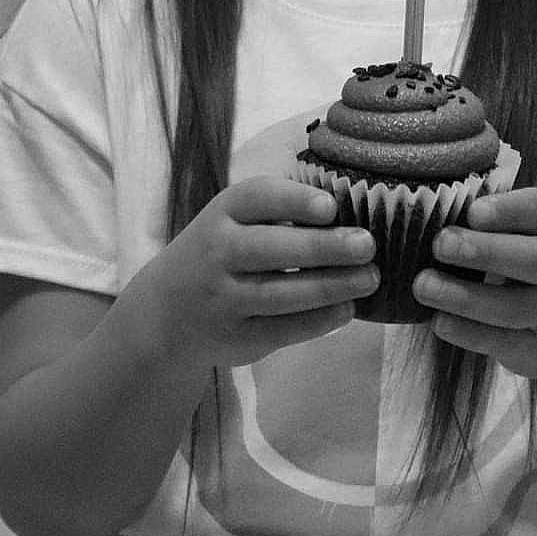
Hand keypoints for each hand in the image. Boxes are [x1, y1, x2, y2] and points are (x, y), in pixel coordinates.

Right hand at [130, 177, 376, 370]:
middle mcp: (217, 253)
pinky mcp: (235, 337)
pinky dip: (319, 321)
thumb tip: (354, 214)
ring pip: (280, 293)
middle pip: (271, 249)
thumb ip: (280, 213)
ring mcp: (223, 298)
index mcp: (222, 213)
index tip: (330, 207)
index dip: (294, 201)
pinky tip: (347, 309)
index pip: (256, 198)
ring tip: (369, 279)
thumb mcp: (234, 221)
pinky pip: (282, 329)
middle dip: (323, 247)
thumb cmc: (222, 252)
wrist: (167, 311)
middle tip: (367, 245)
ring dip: (330, 286)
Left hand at [413, 187, 536, 380]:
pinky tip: (438, 321)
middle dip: (485, 251)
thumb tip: (431, 214)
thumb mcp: (533, 234)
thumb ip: (495, 222)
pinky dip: (467, 333)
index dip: (506, 210)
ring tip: (423, 285)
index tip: (473, 212)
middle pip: (532, 261)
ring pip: (511, 307)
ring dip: (463, 297)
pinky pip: (502, 342)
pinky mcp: (535, 349)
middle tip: (441, 244)